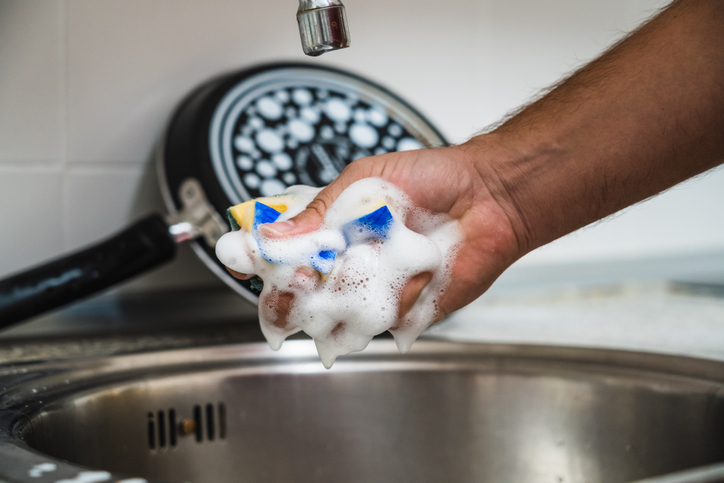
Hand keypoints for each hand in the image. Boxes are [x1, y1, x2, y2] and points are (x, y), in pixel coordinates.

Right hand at [228, 136, 524, 326]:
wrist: (487, 197)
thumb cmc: (431, 180)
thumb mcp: (364, 182)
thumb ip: (318, 212)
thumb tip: (273, 236)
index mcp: (333, 230)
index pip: (285, 253)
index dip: (261, 262)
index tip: (244, 263)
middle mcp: (348, 264)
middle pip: (300, 294)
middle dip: (287, 295)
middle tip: (290, 284)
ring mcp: (373, 290)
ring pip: (332, 314)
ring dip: (332, 301)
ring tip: (352, 271)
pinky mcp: (402, 311)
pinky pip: (376, 320)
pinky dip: (378, 304)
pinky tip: (397, 275)